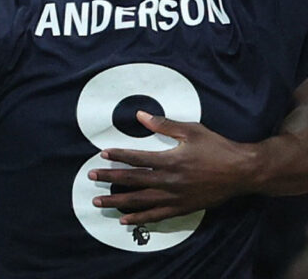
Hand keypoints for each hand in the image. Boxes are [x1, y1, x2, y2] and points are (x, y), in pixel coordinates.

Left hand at [88, 111, 253, 224]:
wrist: (243, 172)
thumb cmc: (217, 148)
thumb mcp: (192, 130)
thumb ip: (164, 124)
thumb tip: (140, 115)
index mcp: (170, 160)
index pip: (137, 158)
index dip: (118, 156)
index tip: (102, 155)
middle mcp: (169, 181)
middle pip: (133, 180)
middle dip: (110, 178)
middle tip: (91, 177)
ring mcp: (175, 197)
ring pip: (140, 201)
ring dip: (118, 202)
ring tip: (99, 202)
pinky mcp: (183, 208)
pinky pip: (157, 215)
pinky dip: (139, 218)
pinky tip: (125, 220)